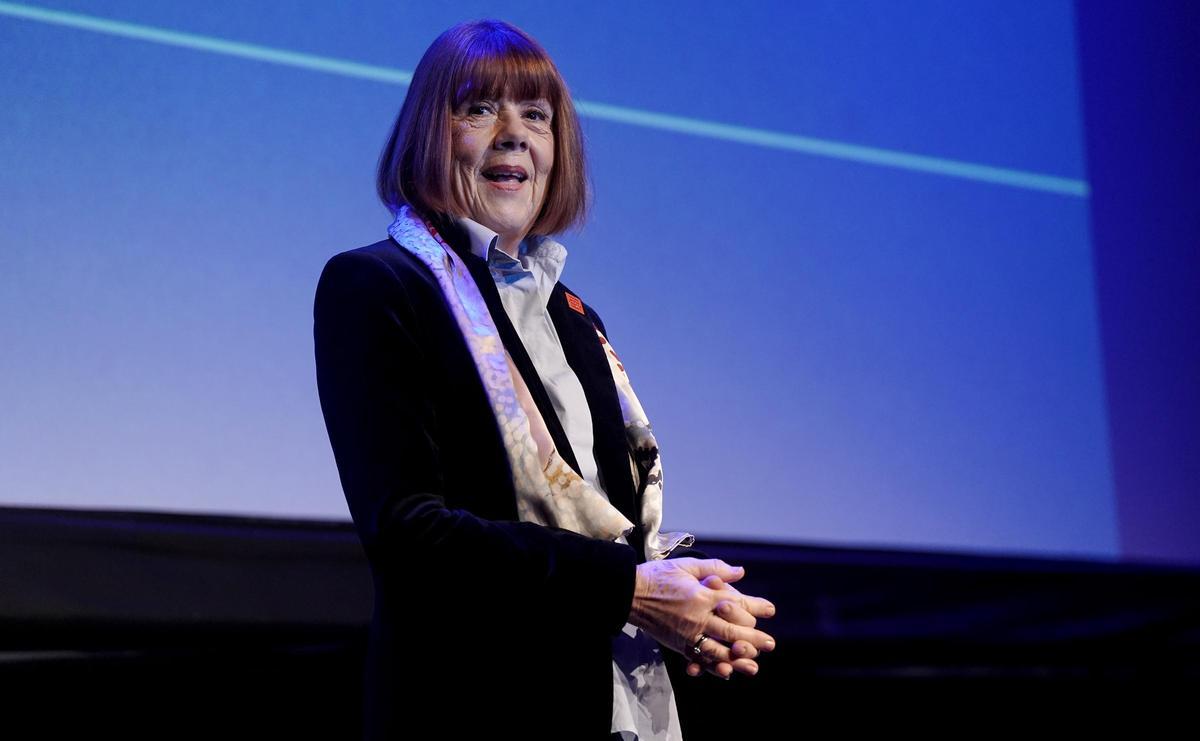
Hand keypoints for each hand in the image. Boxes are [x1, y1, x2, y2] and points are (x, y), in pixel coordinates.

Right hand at [628, 558, 775, 679]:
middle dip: (754, 638)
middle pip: (733, 631)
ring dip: (738, 659)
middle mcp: (699, 616)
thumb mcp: (686, 565)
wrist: (630, 594)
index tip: (770, 610)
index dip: (756, 606)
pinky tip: (725, 672)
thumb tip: (740, 572)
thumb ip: (715, 568)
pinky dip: (712, 667)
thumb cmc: (658, 576)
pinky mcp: (678, 644)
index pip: (737, 603)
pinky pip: (698, 659)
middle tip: (770, 644)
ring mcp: (688, 633)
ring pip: (718, 650)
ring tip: (753, 664)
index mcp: (703, 595)